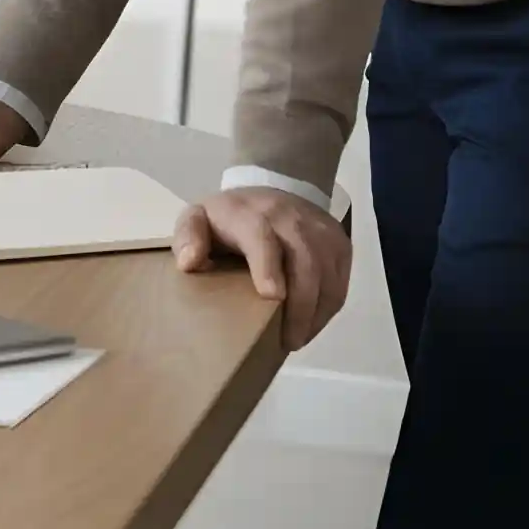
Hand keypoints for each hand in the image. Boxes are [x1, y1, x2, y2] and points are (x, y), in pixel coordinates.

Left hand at [174, 189, 351, 350]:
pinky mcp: (339, 244)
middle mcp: (290, 219)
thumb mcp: (199, 218)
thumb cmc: (230, 216)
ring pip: (327, 276)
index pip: (261, 237)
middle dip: (300, 307)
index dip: (268, 266)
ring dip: (316, 313)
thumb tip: (190, 263)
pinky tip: (311, 324)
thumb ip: (188, 236)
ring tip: (298, 339)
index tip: (271, 297)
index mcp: (249, 214)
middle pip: (305, 263)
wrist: (276, 187)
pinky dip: (328, 307)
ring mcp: (319, 231)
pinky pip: (340, 281)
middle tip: (288, 341)